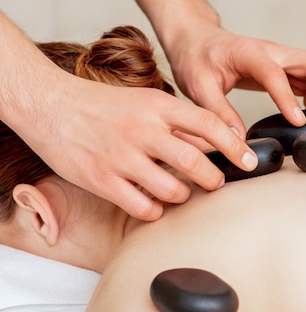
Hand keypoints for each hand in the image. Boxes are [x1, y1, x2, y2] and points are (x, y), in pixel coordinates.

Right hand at [24, 74, 257, 220]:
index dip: (234, 145)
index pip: (208, 124)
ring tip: (180, 191)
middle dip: (214, 178)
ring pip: (173, 190)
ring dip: (184, 196)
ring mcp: (122, 156)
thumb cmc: (102, 106)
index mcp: (157, 106)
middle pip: (196, 162)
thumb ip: (178, 123)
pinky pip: (144, 208)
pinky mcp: (103, 180)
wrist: (50, 106)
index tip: (249, 160)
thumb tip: (215, 143)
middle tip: (215, 182)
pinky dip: (156, 210)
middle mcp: (142, 130)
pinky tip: (153, 202)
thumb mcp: (145, 101)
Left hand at [165, 25, 305, 136]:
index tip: (298, 121)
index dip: (287, 98)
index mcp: (248, 52)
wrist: (197, 41)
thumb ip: (219, 113)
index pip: (274, 73)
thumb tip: (238, 141)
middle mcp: (271, 51)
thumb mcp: (199, 87)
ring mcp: (281, 58)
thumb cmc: (196, 58)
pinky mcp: (285, 68)